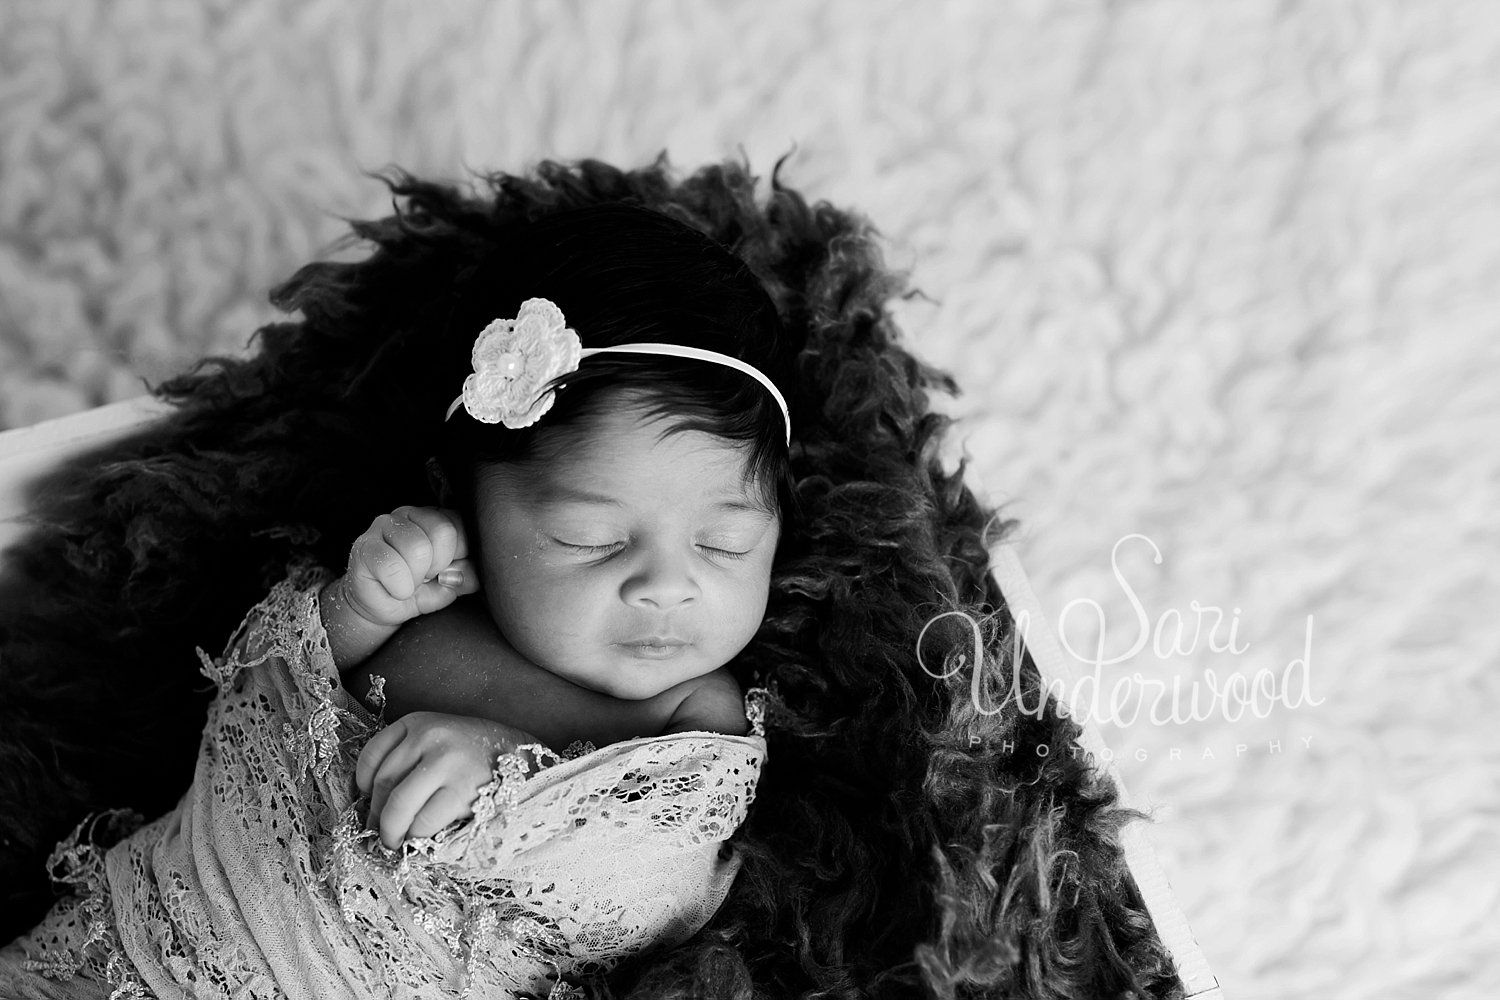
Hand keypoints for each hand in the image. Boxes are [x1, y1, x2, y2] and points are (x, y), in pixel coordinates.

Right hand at [341, 505, 480, 628]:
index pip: (462, 524)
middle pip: (443, 532)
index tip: (447, 570)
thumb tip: (470, 572)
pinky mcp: (364, 546)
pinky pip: (392, 566)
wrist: (379, 608)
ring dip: (416, 578)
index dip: (460, 556)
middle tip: (425, 577)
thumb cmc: (417, 591)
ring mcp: (384, 525)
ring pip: (417, 548)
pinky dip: (400, 588)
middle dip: (438, 565)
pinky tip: (395, 589)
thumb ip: (468, 575)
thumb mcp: (451, 585)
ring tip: (408, 582)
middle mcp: (410, 513)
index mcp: (436, 517)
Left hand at [356, 711, 534, 848]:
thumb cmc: (478, 754)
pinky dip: (416, 836)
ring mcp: (446, 763)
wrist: (527, 760)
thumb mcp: (441, 739)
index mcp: (419, 722)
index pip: (372, 755)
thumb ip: (410, 757)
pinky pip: (423, 822)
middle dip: (376, 816)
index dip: (362, 786)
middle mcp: (429, 737)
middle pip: (382, 784)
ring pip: (397, 806)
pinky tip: (420, 840)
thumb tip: (374, 802)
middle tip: (379, 833)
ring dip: (390, 832)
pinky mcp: (462, 790)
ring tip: (394, 843)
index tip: (366, 801)